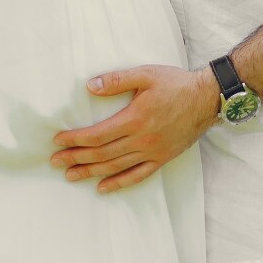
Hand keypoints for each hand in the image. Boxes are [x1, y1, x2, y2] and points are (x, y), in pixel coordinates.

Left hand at [51, 64, 220, 192]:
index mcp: (135, 119)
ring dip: (90, 172)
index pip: (97, 135)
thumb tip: (89, 86)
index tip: (58, 141)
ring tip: (71, 175)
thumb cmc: (176, 84)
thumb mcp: (146, 74)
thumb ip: (116, 80)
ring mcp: (152, 152)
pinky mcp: (162, 158)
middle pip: (102, 154)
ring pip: (115, 167)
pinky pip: (137, 175)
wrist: (207, 99)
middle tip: (55, 161)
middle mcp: (141, 140)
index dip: (75, 140)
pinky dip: (119, 183)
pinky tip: (103, 187)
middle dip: (76, 158)